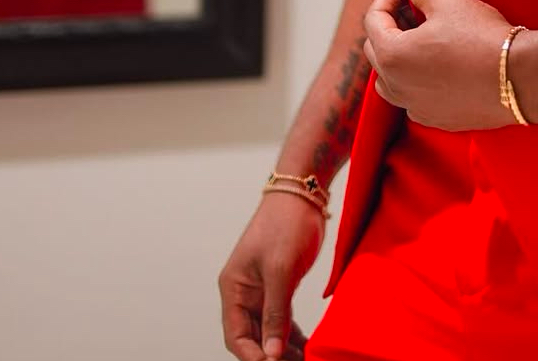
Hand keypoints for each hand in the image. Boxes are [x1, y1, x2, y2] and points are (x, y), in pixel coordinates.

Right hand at [219, 192, 322, 360]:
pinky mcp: (281, 285)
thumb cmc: (286, 223)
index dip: (253, 355)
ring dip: (282, 347)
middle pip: (252, 337)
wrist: (303, 193)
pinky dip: (291, 333)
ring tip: (302, 359)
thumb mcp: (280, 269)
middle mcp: (244, 292)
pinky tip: (304, 345)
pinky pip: (282, 318)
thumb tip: (271, 353)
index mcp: (233, 287)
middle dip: (270, 354)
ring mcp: (263, 289)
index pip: (236, 335)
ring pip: (268, 330)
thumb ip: (275, 312)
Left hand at [362, 0, 513, 130]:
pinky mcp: (437, 118)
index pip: (373, 19)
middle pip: (377, 49)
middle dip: (391, 23)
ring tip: (422, 34)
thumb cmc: (481, 38)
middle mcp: (396, 87)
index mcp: (392, 56)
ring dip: (399, 54)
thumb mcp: (448, 2)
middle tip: (413, 4)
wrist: (519, 77)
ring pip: (391, 79)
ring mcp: (415, 107)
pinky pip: (414, 97)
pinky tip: (439, 62)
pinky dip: (417, 79)